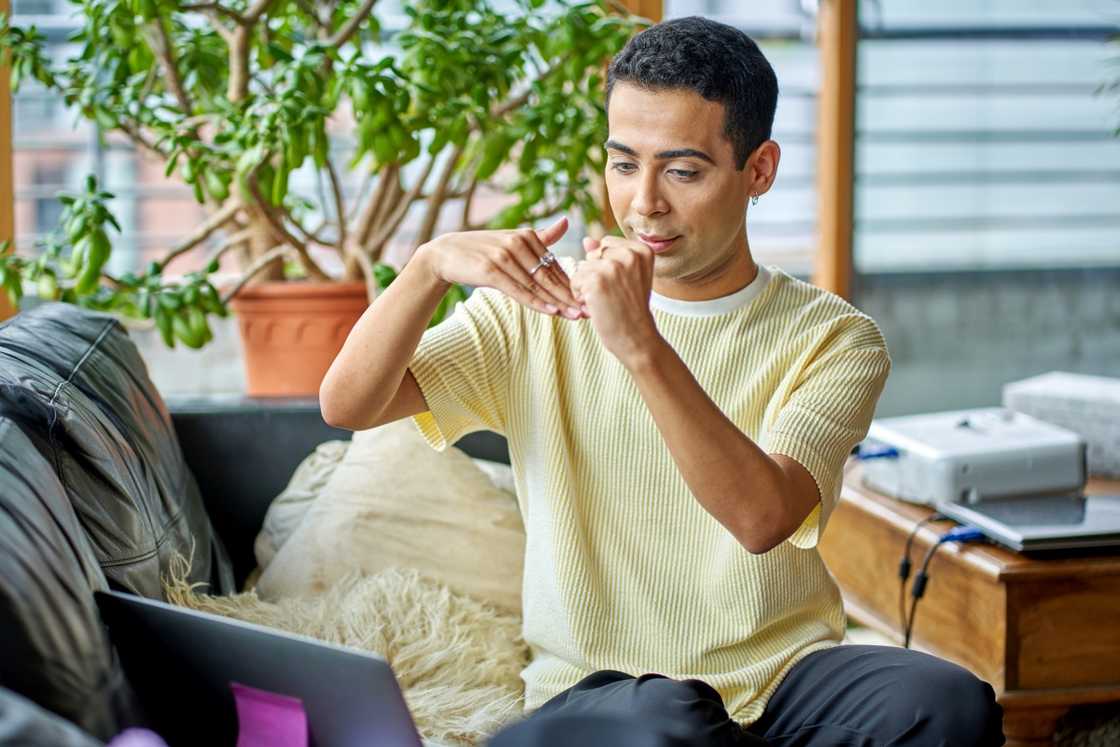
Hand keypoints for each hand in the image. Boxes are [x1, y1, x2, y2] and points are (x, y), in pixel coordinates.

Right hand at [416, 217, 583, 318]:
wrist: (446, 255)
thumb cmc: (483, 250)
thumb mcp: (512, 240)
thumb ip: (541, 237)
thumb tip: (566, 221)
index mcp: (527, 236)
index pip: (554, 265)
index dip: (573, 283)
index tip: (591, 297)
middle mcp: (518, 243)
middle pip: (549, 275)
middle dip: (570, 295)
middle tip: (589, 310)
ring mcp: (504, 256)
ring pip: (536, 284)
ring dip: (557, 302)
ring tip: (575, 315)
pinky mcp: (491, 270)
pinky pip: (518, 290)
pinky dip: (536, 302)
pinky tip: (551, 311)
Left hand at [570, 235, 662, 364]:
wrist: (636, 338)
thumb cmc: (630, 309)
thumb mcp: (628, 277)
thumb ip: (608, 255)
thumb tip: (586, 239)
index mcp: (641, 250)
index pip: (606, 244)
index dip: (606, 266)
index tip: (622, 284)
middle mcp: (629, 254)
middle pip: (593, 254)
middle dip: (595, 274)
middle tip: (614, 295)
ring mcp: (612, 267)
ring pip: (582, 267)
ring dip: (587, 286)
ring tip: (606, 301)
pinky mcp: (596, 280)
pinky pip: (575, 280)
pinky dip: (580, 296)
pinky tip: (596, 306)